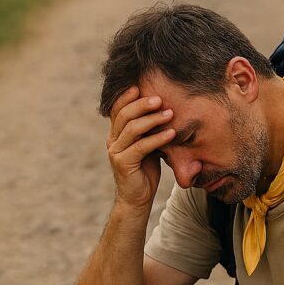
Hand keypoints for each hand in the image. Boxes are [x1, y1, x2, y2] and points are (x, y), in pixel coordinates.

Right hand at [107, 86, 174, 208]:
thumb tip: (165, 110)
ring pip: (132, 128)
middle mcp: (112, 140)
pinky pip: (141, 146)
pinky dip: (158, 138)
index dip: (127, 96)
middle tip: (160, 98)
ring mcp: (116, 151)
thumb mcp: (147, 146)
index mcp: (116, 134)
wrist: (137, 199)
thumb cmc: (145, 171)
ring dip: (153, 119)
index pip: (118, 109)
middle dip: (142, 104)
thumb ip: (149, 131)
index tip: (141, 85)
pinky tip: (171, 134)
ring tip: (170, 114)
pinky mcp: (123, 163)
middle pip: (124, 114)